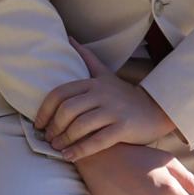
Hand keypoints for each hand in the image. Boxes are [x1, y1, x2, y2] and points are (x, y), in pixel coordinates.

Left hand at [34, 37, 179, 159]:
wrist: (156, 109)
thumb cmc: (123, 94)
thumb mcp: (105, 73)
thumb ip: (86, 57)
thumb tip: (69, 38)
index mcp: (92, 82)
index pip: (60, 93)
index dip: (45, 110)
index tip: (38, 124)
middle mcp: (101, 94)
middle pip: (68, 110)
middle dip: (54, 127)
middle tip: (48, 139)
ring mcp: (113, 110)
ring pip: (80, 126)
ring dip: (64, 139)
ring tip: (57, 148)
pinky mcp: (123, 127)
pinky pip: (97, 141)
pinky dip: (80, 150)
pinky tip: (70, 156)